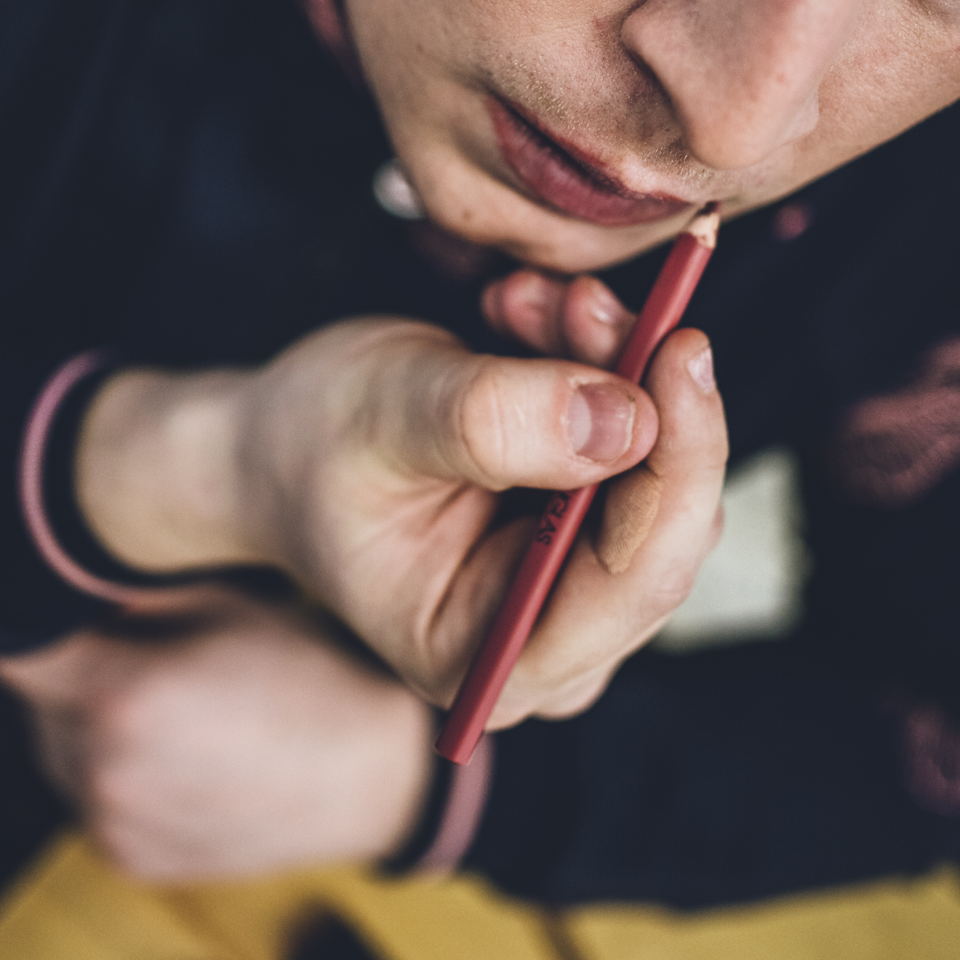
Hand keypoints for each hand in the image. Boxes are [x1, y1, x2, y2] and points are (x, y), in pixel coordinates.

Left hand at [0, 590, 433, 880]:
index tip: (57, 600)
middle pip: (38, 699)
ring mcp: (112, 827)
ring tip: (175, 701)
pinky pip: (92, 797)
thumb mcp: (219, 602)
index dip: (30, 616)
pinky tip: (183, 751)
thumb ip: (125, 593)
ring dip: (92, 720)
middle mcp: (101, 774)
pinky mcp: (128, 862)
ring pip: (61, 749)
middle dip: (75, 666)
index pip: (13, 648)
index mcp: (119, 698)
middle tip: (148, 648)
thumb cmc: (306, 672)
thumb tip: (57, 575)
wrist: (371, 776)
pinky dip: (117, 771)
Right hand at [75, 288, 724, 729]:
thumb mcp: (384, 420)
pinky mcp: (590, 528)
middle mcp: (554, 641)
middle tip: (575, 299)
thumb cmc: (310, 446)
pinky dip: (597, 360)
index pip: (633, 581)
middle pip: (665, 522)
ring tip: (521, 301)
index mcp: (495, 660)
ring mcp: (578, 588)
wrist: (279, 443)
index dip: (680, 465)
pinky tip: (526, 317)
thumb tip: (630, 418)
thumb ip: (494, 422)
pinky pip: (640, 435)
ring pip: (659, 464)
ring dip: (609, 361)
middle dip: (635, 391)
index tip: (680, 350)